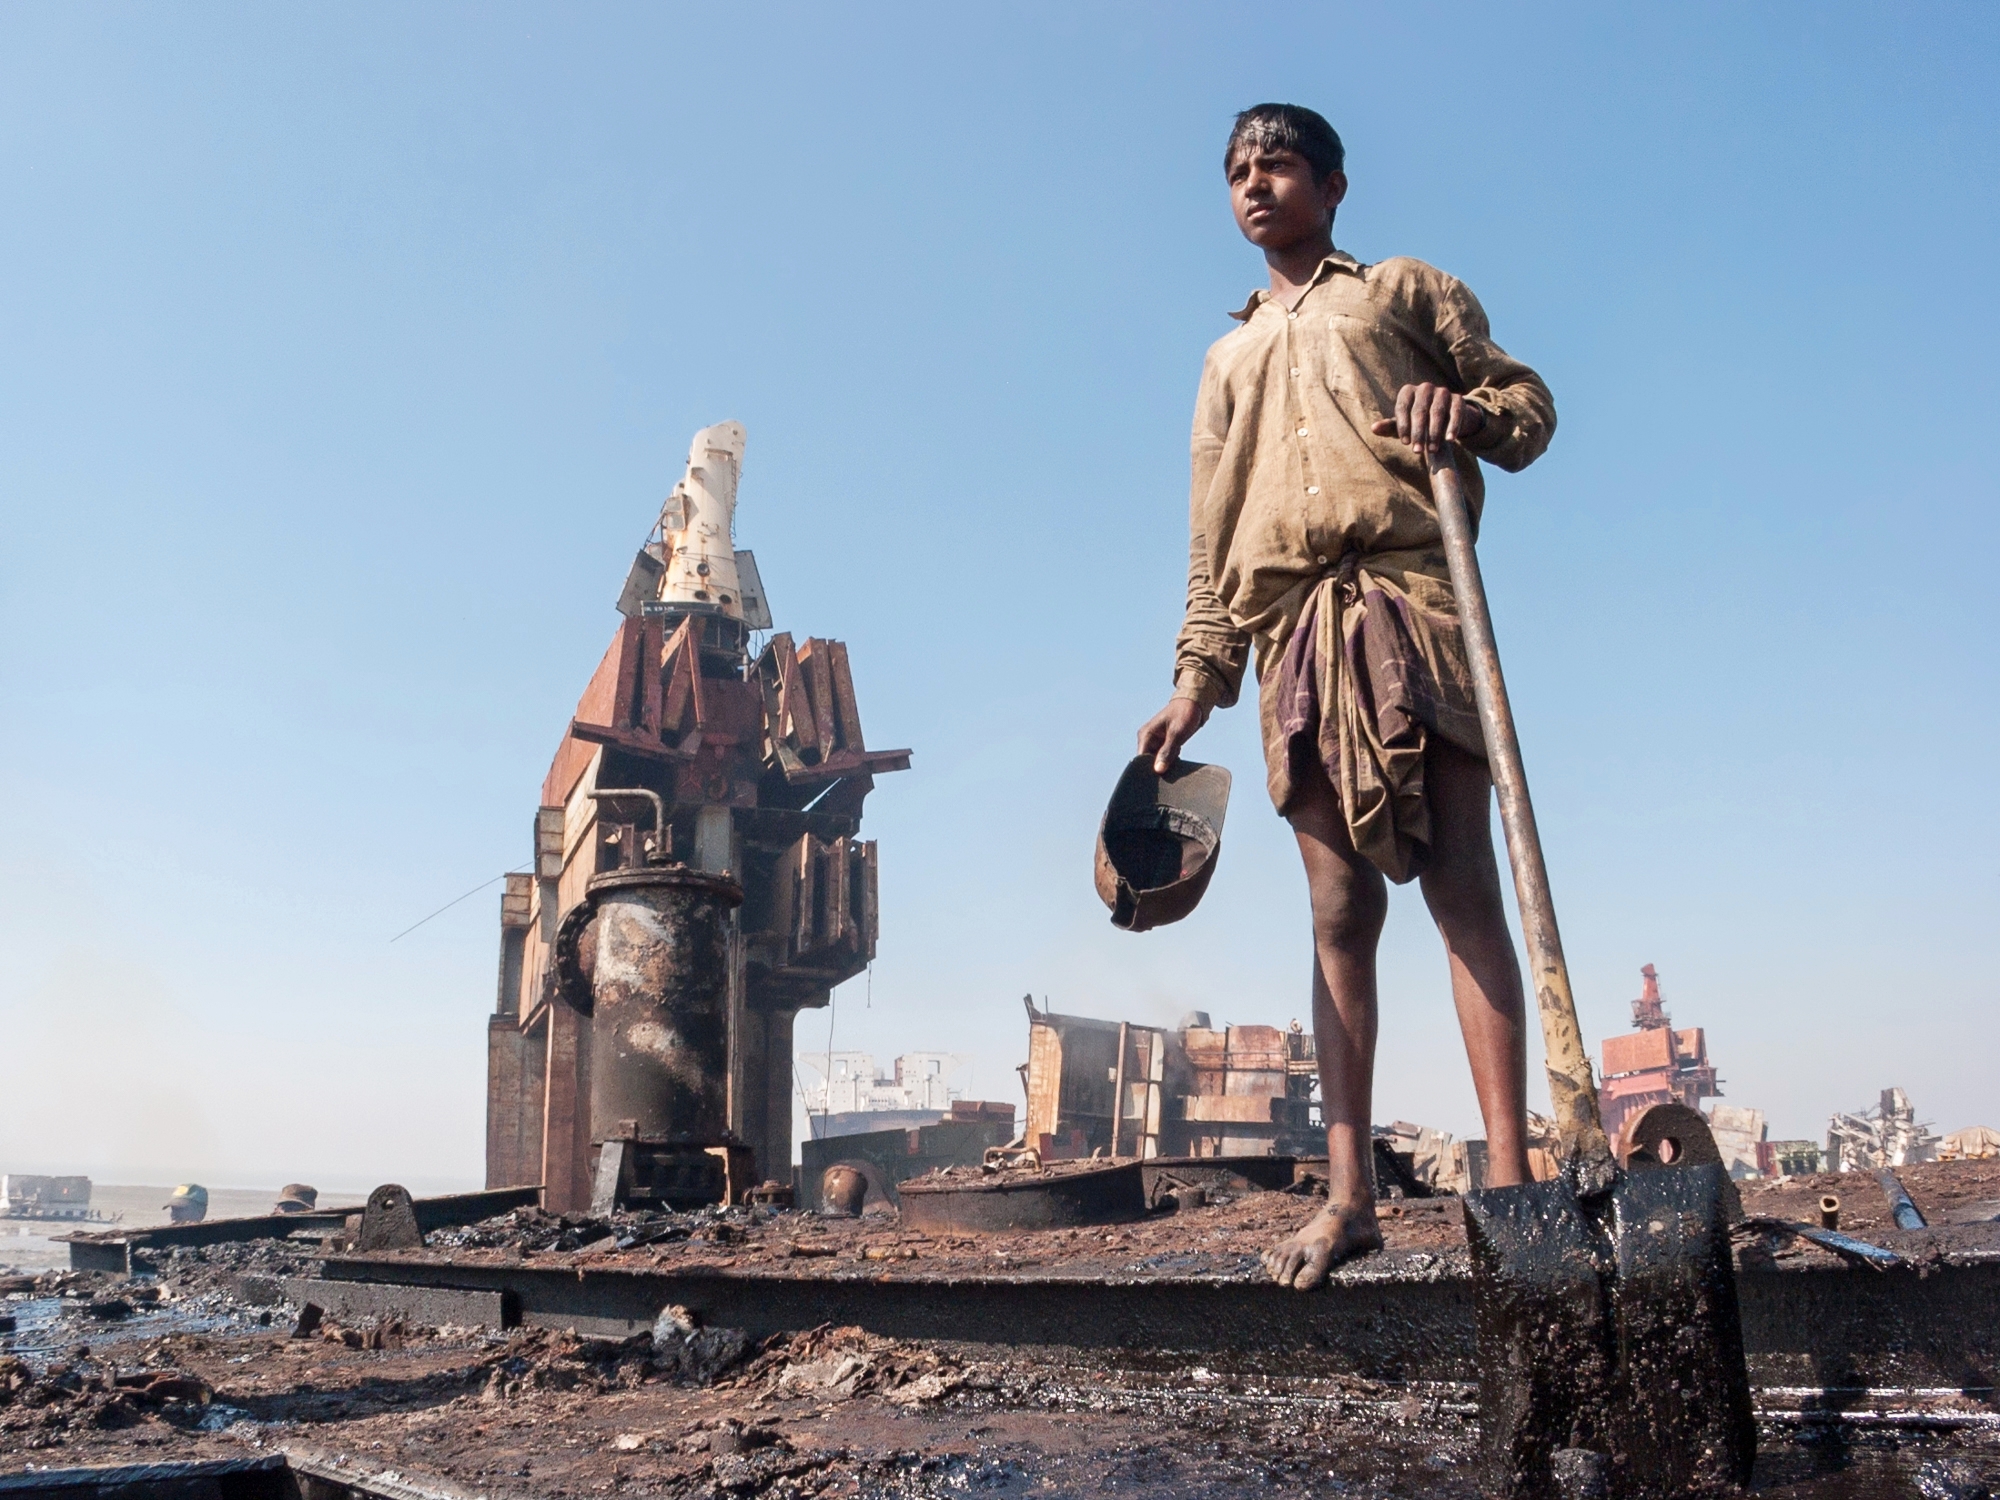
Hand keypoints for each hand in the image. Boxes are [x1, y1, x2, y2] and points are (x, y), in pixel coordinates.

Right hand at [1138, 696, 1210, 773]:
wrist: (1194, 703)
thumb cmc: (1185, 714)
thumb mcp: (1177, 733)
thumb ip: (1167, 752)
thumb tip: (1158, 770)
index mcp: (1146, 735)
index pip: (1140, 760)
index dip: (1148, 771)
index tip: (1159, 779)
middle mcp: (1147, 739)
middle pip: (1148, 762)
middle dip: (1158, 768)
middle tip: (1170, 774)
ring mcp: (1155, 742)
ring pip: (1157, 760)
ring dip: (1165, 764)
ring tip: (1175, 765)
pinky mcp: (1163, 744)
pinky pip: (1164, 757)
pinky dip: (1171, 760)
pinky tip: (1178, 760)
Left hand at [1370, 382, 1484, 455]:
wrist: (1445, 417)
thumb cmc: (1416, 422)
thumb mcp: (1403, 424)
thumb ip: (1389, 427)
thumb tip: (1373, 428)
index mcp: (1407, 391)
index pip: (1402, 408)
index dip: (1403, 426)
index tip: (1405, 443)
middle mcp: (1424, 388)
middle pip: (1419, 411)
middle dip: (1418, 433)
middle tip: (1417, 451)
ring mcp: (1442, 391)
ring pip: (1437, 412)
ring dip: (1434, 432)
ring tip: (1432, 450)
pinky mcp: (1458, 398)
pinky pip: (1456, 412)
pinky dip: (1453, 426)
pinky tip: (1450, 440)